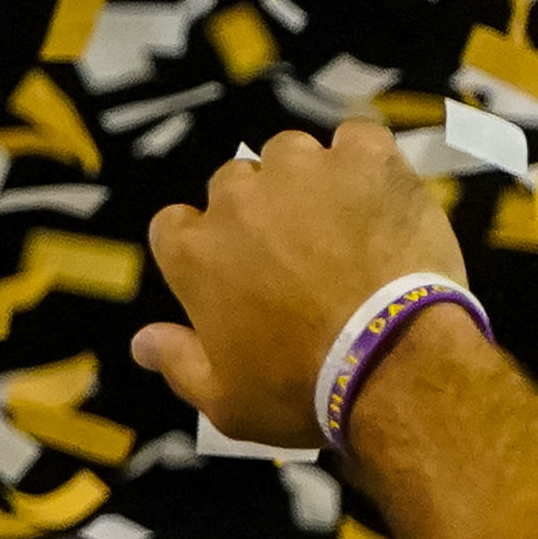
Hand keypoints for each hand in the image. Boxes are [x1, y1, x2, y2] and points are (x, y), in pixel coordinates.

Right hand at [132, 124, 469, 451]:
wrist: (395, 364)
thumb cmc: (305, 389)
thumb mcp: (226, 400)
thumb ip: (178, 362)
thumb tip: (142, 342)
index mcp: (194, 254)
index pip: (175, 226)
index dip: (204, 245)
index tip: (235, 271)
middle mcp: (237, 201)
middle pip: (233, 184)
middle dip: (258, 213)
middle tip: (297, 255)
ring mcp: (302, 172)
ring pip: (290, 153)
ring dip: (307, 180)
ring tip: (341, 224)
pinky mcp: (364, 160)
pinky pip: (356, 138)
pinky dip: (365, 160)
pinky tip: (378, 195)